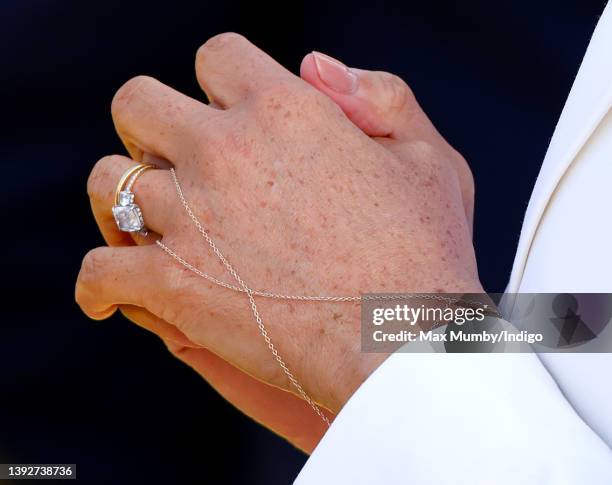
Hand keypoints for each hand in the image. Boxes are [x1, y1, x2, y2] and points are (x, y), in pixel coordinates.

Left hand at [76, 33, 480, 450]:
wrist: (403, 344)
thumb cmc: (425, 256)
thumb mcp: (430, 156)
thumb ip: (379, 94)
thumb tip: (312, 64)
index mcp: (285, 109)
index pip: (216, 57)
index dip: (222, 83)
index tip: (232, 115)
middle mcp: (225, 152)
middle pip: (137, 102)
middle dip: (151, 124)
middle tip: (176, 160)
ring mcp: (190, 219)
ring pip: (105, 182)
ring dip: (119, 198)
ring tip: (145, 222)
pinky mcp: (173, 285)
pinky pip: (99, 271)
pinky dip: (98, 284)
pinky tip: (112, 293)